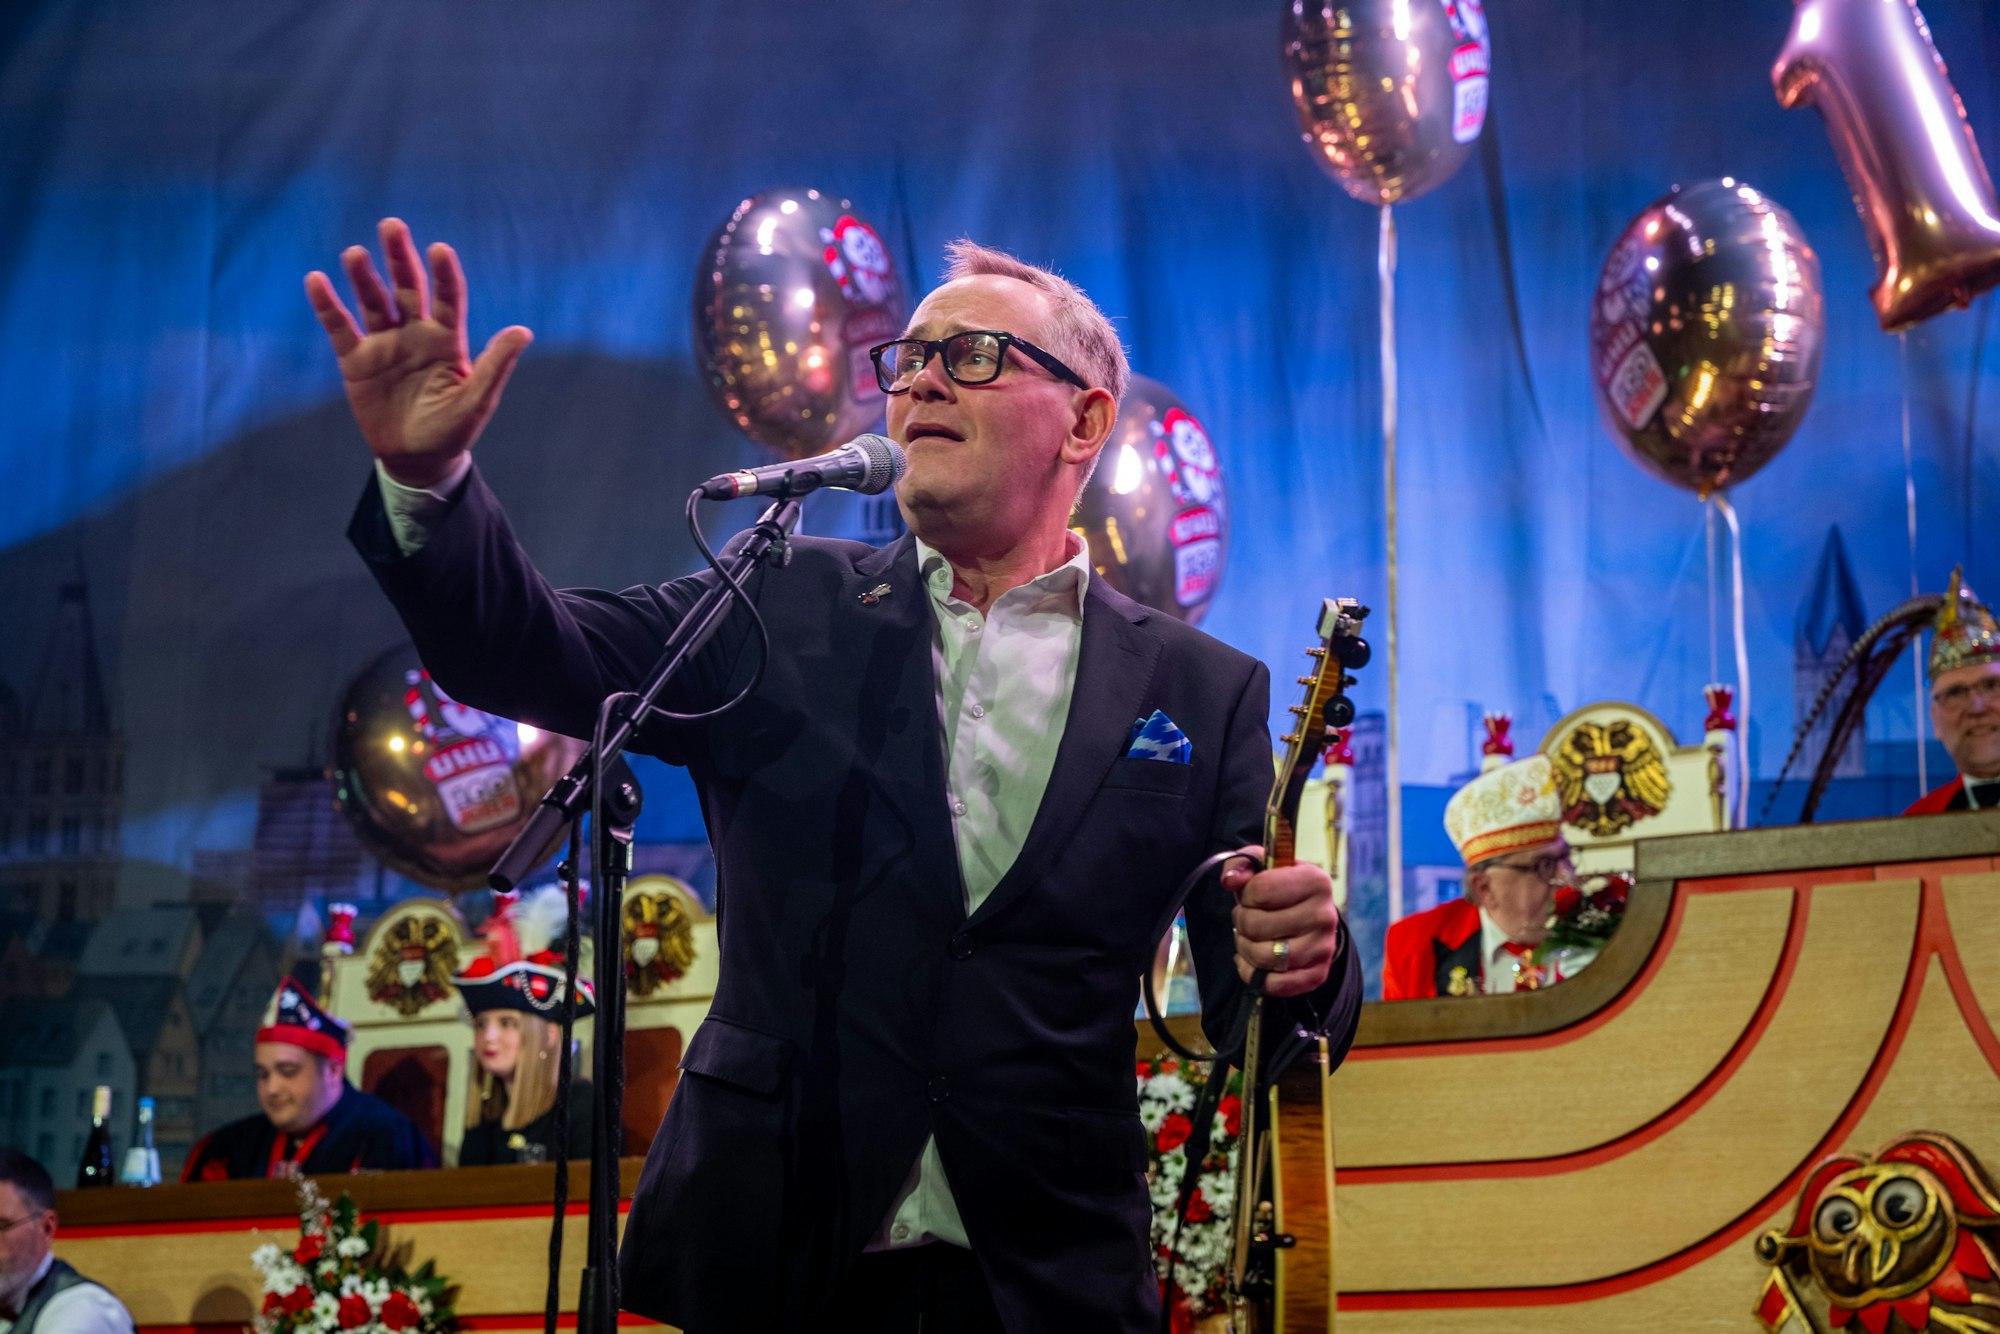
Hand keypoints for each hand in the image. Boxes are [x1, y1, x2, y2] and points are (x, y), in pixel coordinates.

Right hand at [304, 217, 531, 487]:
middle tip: (391, 225)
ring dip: (364, 277)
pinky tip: (316, 280)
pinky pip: (340, 328)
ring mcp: (385, 344)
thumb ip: (496, 365)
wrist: (416, 458)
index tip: (440, 250)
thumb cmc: (453, 429)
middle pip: (407, 287)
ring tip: (355, 254)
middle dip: (399, 258)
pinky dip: (328, 305)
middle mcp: (415, 333)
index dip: (444, 274)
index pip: (448, 298)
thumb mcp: (477, 400)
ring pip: (373, 301)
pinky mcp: (356, 360)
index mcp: (447, 340)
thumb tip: (523, 331)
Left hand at [1221, 846, 1340, 998]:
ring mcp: (1323, 948)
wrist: (1309, 917)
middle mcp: (1324, 915)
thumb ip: (1241, 865)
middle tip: (1248, 917)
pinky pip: (1273, 984)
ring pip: (1263, 956)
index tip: (1252, 895)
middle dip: (1242, 922)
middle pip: (1257, 925)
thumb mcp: (1262, 866)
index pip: (1261, 890)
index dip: (1246, 894)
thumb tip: (1230, 880)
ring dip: (1245, 947)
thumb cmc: (1280, 889)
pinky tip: (1253, 961)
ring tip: (1250, 937)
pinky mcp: (1317, 975)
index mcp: (1316, 881)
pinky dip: (1253, 974)